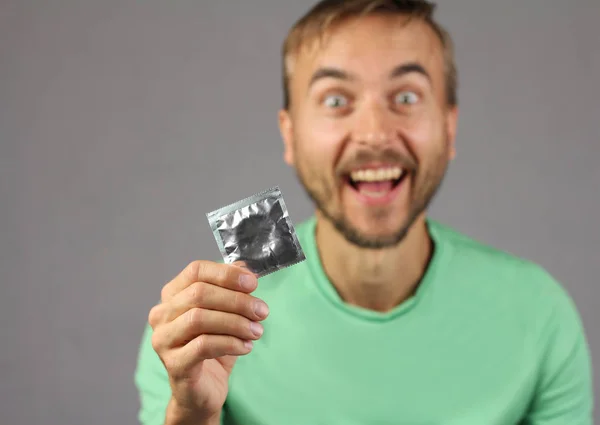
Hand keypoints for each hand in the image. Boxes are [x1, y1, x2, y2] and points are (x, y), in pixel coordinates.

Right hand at [148, 260, 268, 422]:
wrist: (202, 390)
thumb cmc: (213, 347)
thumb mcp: (226, 314)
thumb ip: (231, 289)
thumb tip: (245, 268)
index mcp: (172, 295)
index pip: (196, 271)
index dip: (226, 274)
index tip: (253, 283)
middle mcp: (161, 314)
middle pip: (199, 294)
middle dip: (237, 301)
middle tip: (262, 311)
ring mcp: (163, 339)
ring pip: (199, 319)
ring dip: (235, 322)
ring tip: (257, 331)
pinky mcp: (173, 364)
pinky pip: (203, 346)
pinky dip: (230, 343)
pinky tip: (246, 347)